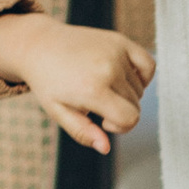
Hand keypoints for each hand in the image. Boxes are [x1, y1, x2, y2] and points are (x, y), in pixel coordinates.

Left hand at [0, 11, 153, 155]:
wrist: (40, 45)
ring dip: (127, 94)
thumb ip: (83, 132)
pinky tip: (125, 80)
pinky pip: (149, 65)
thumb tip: (105, 148)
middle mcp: (108, 69)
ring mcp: (116, 52)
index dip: (121, 127)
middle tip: (98, 105)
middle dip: (121, 111)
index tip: (104, 122)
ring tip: (103, 89)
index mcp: (92, 89)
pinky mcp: (120, 40)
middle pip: (135, 105)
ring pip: (140, 88)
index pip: (130, 118)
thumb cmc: (48, 82)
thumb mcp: (59, 112)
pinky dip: (143, 76)